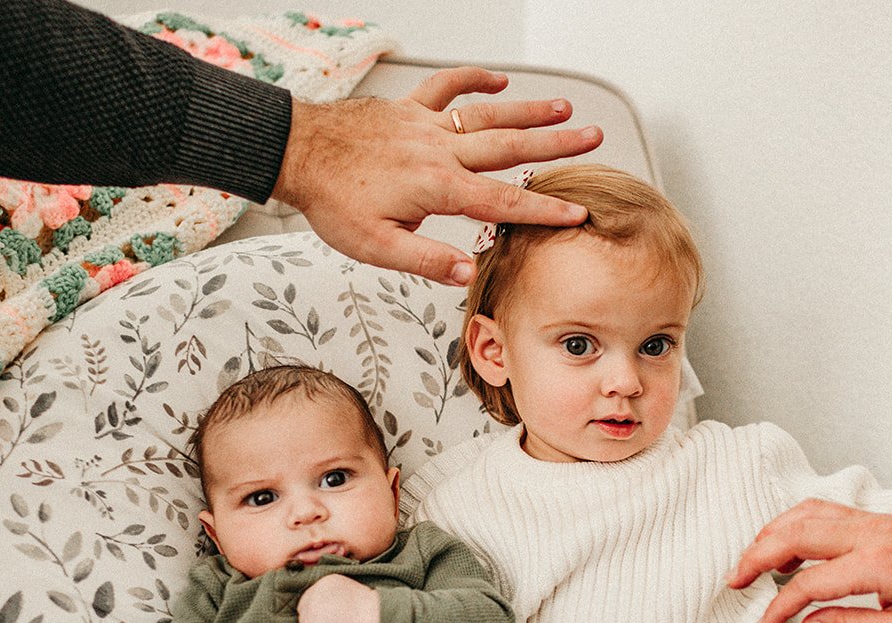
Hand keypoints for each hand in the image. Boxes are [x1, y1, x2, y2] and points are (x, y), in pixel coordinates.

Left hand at [273, 66, 602, 285]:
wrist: (298, 153)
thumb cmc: (333, 201)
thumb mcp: (377, 247)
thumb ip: (427, 259)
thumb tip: (468, 273)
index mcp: (438, 186)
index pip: (503, 199)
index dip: (543, 208)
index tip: (576, 212)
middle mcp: (439, 149)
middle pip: (510, 146)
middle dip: (555, 145)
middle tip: (593, 138)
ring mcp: (425, 124)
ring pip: (488, 114)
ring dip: (529, 110)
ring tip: (565, 108)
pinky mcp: (408, 110)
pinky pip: (447, 88)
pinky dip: (474, 81)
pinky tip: (498, 81)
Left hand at [297, 573, 380, 622]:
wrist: (374, 615)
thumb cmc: (368, 611)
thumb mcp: (349, 598)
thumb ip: (334, 601)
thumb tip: (322, 615)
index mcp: (328, 581)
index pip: (311, 599)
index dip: (319, 613)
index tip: (333, 620)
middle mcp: (318, 587)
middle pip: (304, 610)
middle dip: (315, 622)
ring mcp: (314, 600)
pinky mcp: (314, 614)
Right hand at [728, 500, 891, 622]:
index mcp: (878, 565)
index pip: (808, 584)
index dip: (777, 608)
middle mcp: (871, 533)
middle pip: (794, 533)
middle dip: (756, 555)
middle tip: (735, 580)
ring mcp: (874, 519)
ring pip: (806, 513)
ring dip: (772, 533)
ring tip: (753, 561)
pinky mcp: (879, 517)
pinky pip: (825, 510)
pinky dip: (796, 522)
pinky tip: (788, 542)